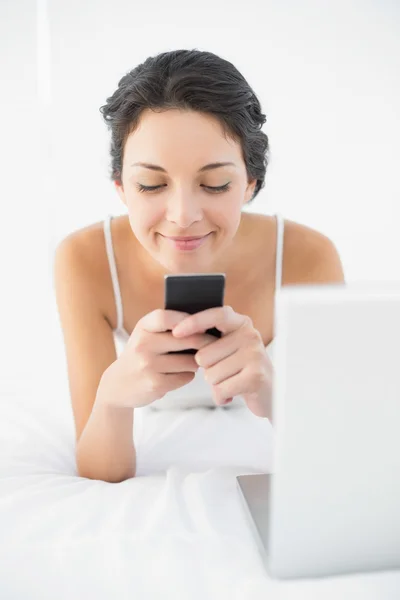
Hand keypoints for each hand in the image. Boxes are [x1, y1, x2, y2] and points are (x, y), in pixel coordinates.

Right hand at [97, 309, 214, 408]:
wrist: (118, 385)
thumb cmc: (142, 355)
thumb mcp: (147, 335)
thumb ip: (169, 327)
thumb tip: (207, 324)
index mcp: (143, 327)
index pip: (166, 318)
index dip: (188, 320)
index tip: (203, 324)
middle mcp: (143, 345)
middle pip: (186, 339)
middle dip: (205, 342)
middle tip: (215, 343)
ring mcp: (148, 365)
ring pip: (190, 361)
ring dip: (196, 362)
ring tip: (193, 361)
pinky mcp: (155, 384)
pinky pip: (185, 377)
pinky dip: (188, 376)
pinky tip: (181, 374)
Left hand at [171, 306, 272, 416]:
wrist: (270, 394)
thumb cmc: (241, 370)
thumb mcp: (228, 348)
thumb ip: (209, 339)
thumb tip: (178, 333)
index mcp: (241, 324)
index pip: (217, 315)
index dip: (195, 322)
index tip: (175, 332)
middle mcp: (250, 336)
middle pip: (204, 355)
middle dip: (207, 370)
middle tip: (225, 372)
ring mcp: (255, 356)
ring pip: (211, 374)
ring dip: (216, 384)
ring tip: (232, 381)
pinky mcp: (256, 377)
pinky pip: (221, 389)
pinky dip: (221, 396)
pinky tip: (233, 393)